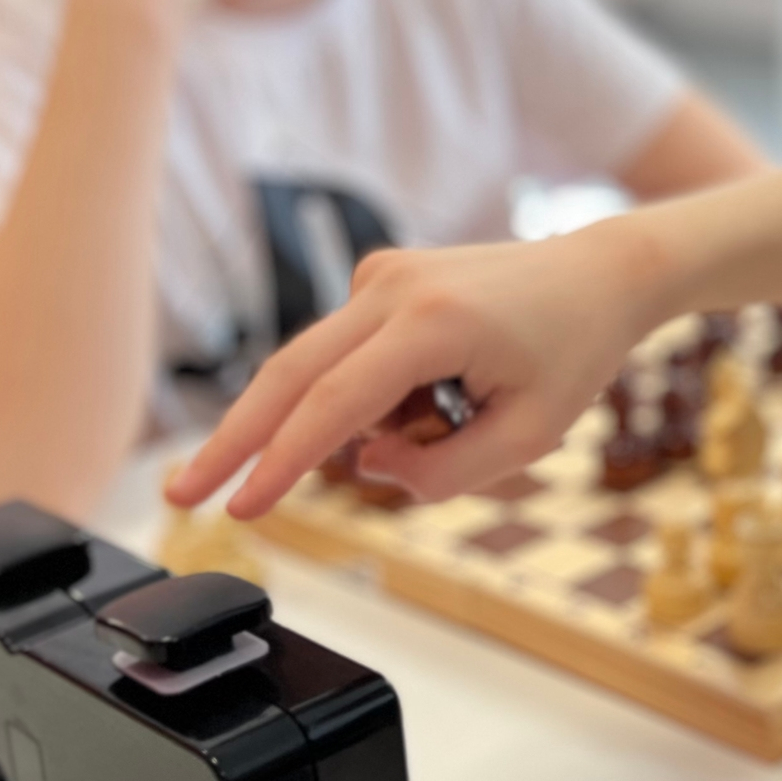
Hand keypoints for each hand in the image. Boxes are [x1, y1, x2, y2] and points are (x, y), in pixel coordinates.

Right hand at [165, 224, 666, 518]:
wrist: (599, 274)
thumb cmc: (572, 353)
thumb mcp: (526, 438)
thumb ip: (440, 473)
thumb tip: (364, 466)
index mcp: (431, 323)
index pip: (333, 405)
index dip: (279, 463)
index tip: (237, 506)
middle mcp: (391, 286)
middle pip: (289, 374)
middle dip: (235, 439)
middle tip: (181, 493)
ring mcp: (380, 275)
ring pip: (321, 369)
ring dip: (349, 421)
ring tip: (456, 410)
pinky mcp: (380, 277)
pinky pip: (348, 355)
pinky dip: (369, 393)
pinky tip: (444, 390)